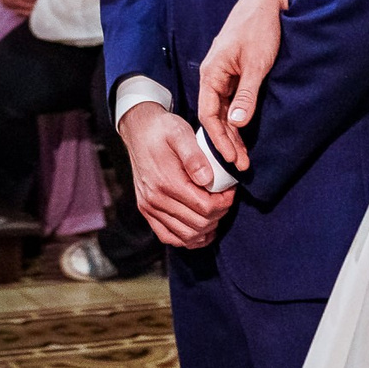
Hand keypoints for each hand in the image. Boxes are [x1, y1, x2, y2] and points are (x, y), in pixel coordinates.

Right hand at [119, 103, 232, 247]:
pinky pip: (168, 236)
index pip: (205, 208)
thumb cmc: (162, 129)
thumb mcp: (180, 132)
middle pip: (198, 224)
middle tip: (225, 198)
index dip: (224, 203)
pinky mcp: (146, 210)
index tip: (230, 190)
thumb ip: (194, 156)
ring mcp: (149, 207)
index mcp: (167, 182)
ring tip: (215, 211)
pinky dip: (187, 238)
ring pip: (186, 236)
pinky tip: (200, 229)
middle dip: (219, 214)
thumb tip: (208, 180)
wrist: (138, 129)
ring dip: (206, 229)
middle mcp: (155, 200)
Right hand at [198, 0, 292, 170]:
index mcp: (211, 72)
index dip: (218, 139)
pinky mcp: (235, 69)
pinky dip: (238, 116)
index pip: (208, 114)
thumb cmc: (261, 27)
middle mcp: (213, 73)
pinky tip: (246, 129)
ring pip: (223, 108)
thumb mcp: (257, 64)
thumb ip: (247, 95)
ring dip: (233, 131)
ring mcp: (224, 71)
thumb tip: (237, 124)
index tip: (231, 158)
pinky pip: (232, 98)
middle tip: (242, 165)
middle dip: (227, 140)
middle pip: (215, 114)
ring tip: (244, 154)